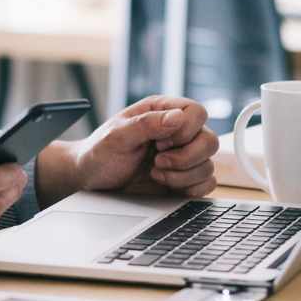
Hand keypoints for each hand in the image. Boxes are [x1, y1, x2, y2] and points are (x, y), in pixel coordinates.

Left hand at [36, 96, 218, 205]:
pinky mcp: (184, 178)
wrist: (91, 181)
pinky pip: (208, 183)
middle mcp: (177, 132)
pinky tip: (169, 185)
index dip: (184, 131)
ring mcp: (183, 156)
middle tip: (157, 162)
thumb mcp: (117, 136)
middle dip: (185, 157)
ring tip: (155, 174)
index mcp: (162, 111)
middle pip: (210, 140)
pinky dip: (192, 188)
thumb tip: (178, 117)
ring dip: (183, 175)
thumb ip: (146, 124)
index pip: (197, 112)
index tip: (159, 143)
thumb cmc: (99, 153)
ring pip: (209, 164)